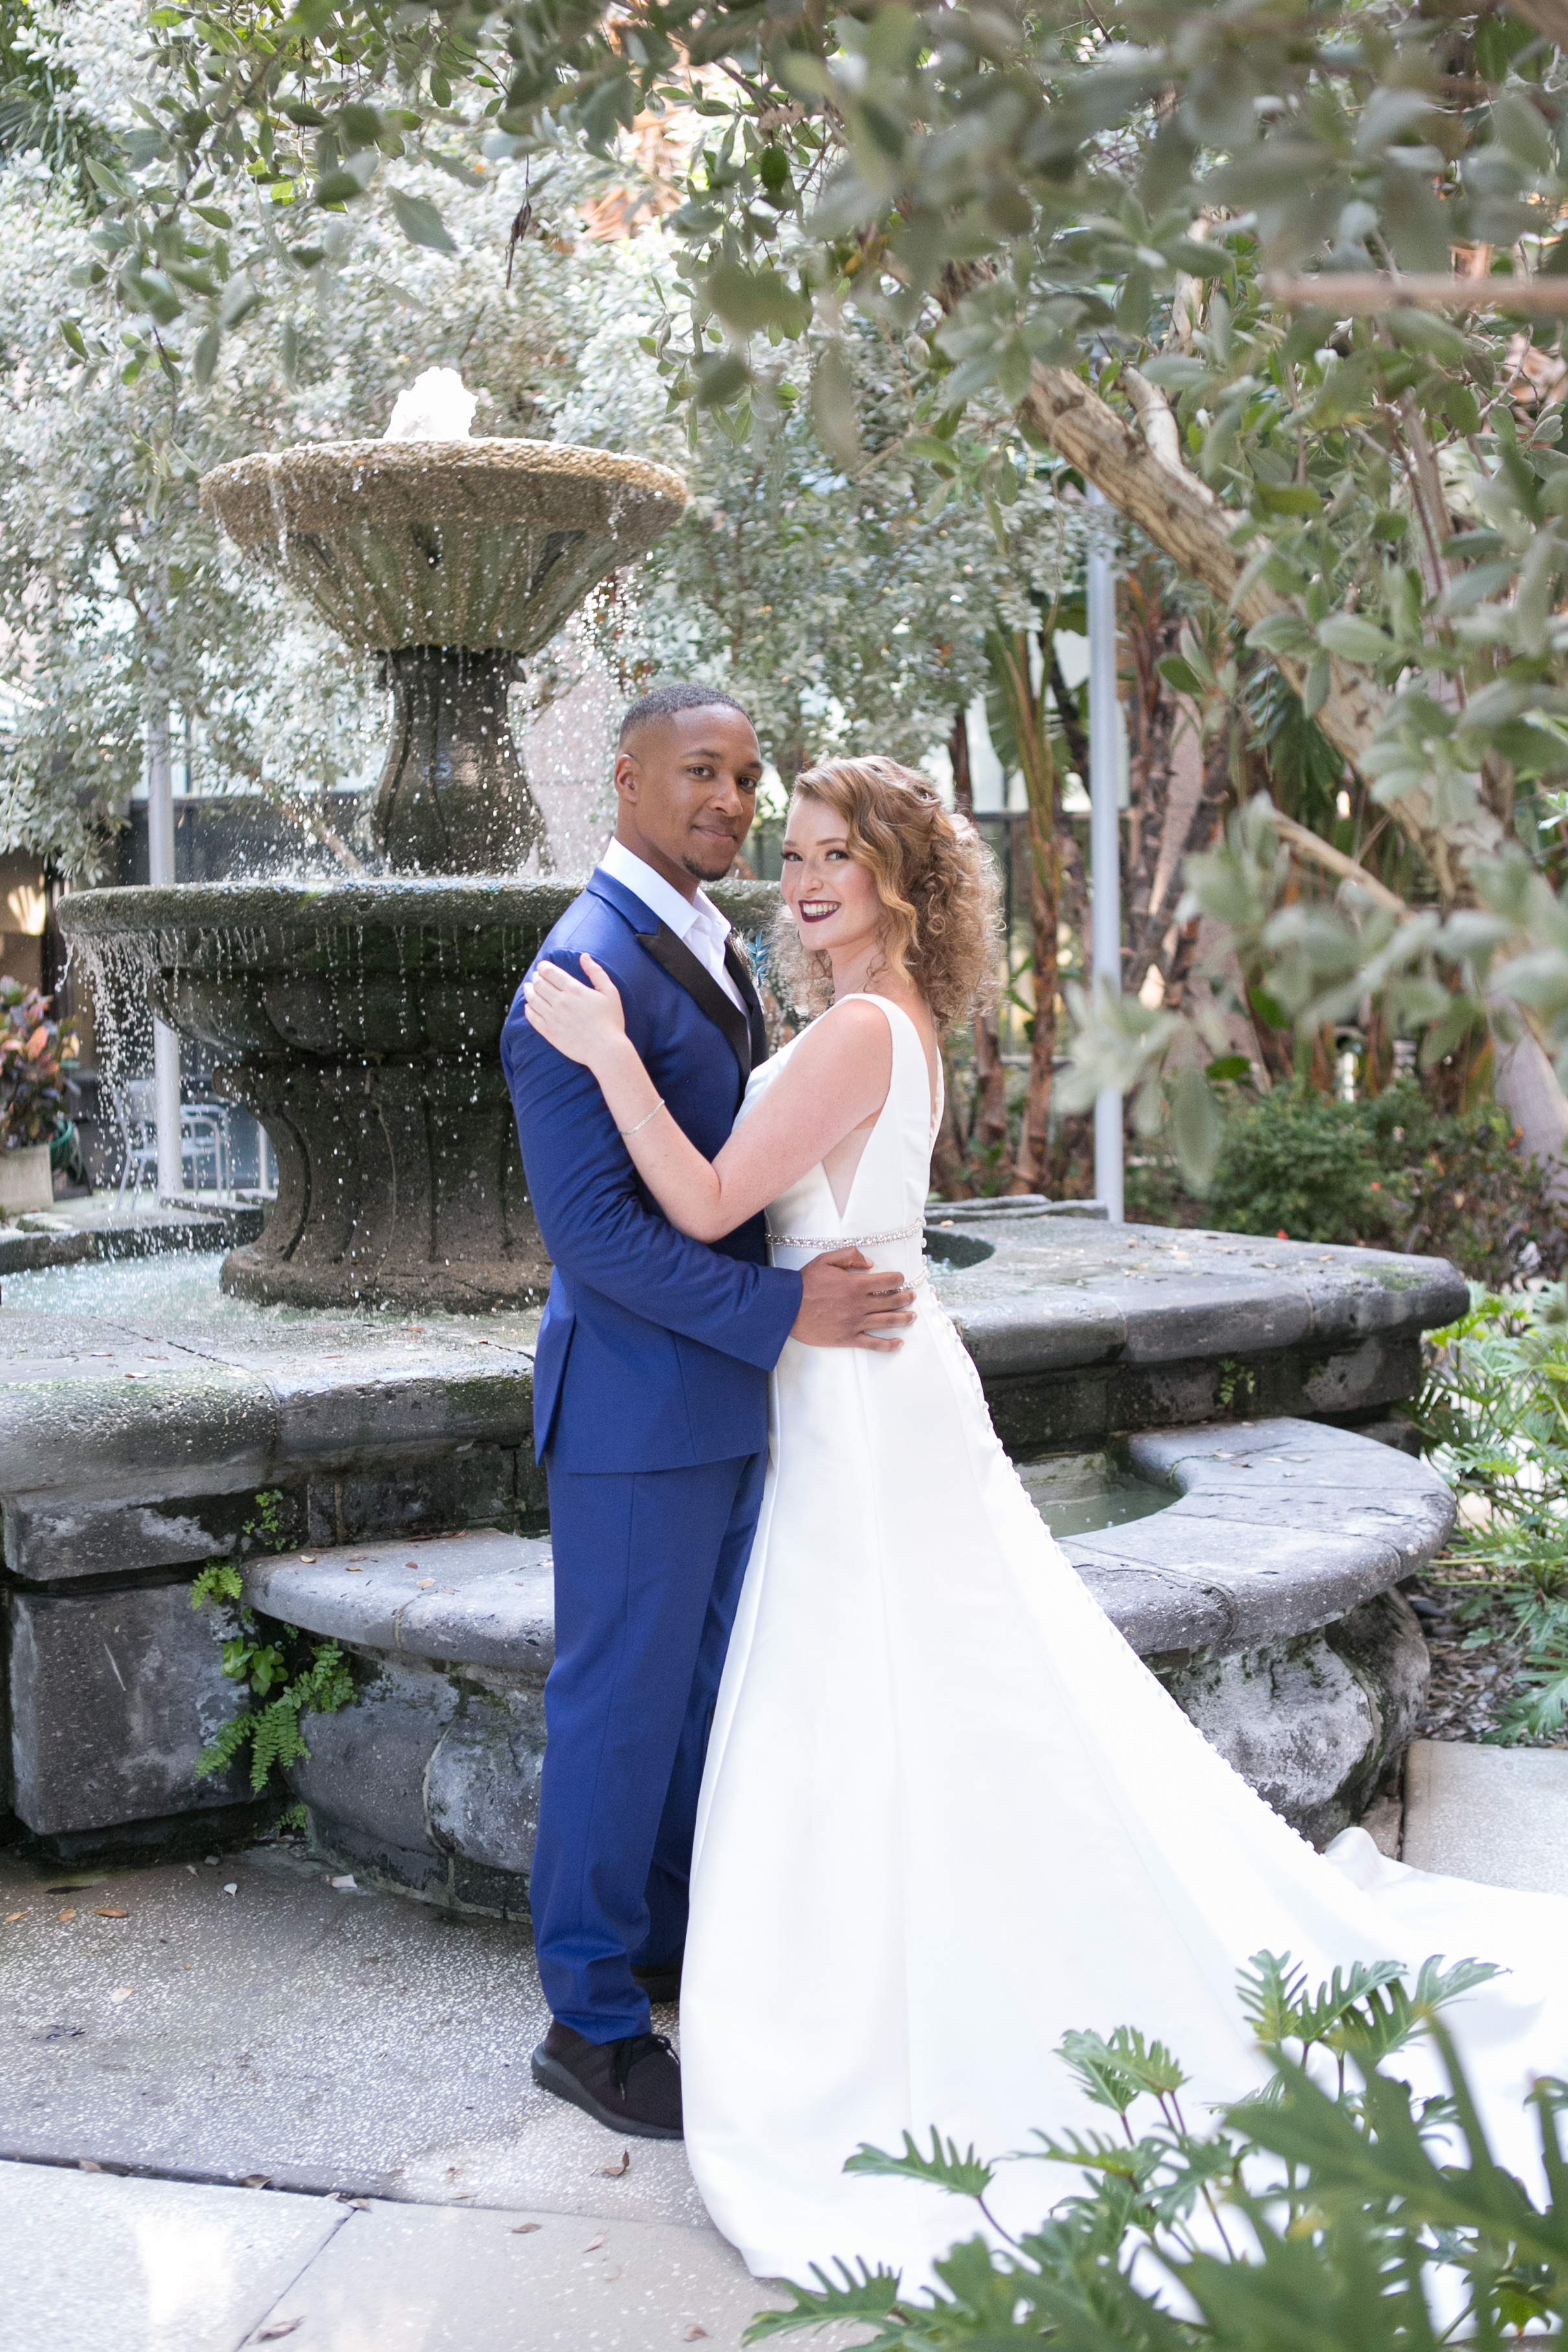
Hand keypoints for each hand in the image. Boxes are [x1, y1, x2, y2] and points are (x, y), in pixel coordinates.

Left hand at [523, 953, 626, 1069]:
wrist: (606, 1050)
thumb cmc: (611, 1021)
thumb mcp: (610, 992)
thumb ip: (596, 972)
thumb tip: (584, 956)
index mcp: (574, 989)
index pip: (550, 972)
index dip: (543, 967)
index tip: (542, 966)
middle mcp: (560, 1001)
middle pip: (539, 984)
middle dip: (536, 977)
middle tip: (536, 976)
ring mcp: (553, 1017)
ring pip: (532, 999)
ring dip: (528, 990)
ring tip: (528, 987)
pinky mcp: (549, 1032)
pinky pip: (532, 1017)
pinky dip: (528, 1009)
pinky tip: (529, 1006)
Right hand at [791, 1248, 916, 1352]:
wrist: (786, 1307)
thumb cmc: (804, 1283)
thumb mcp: (825, 1260)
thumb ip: (849, 1256)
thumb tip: (870, 1264)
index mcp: (856, 1284)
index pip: (887, 1281)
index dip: (898, 1279)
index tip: (901, 1279)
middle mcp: (860, 1305)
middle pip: (892, 1301)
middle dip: (905, 1298)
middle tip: (912, 1296)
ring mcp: (855, 1323)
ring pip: (887, 1322)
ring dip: (903, 1318)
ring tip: (912, 1316)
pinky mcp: (848, 1338)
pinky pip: (874, 1343)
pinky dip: (889, 1345)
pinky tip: (899, 1343)